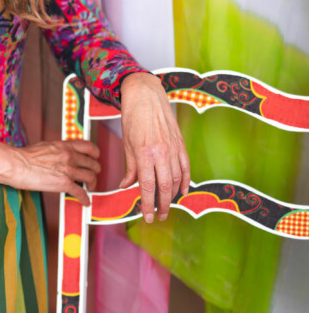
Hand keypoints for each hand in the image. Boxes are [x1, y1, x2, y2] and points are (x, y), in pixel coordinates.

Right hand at [0, 138, 100, 204]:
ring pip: (90, 177)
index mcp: (64, 146)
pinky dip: (85, 198)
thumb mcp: (45, 146)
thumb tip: (61, 155)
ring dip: (92, 184)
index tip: (95, 158)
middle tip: (92, 175)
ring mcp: (68, 170)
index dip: (95, 154)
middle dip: (95, 171)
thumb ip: (57, 150)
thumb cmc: (25, 156)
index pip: (89, 146)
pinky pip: (81, 192)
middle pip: (93, 163)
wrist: (16, 164)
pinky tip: (85, 201)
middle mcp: (69, 156)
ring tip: (90, 187)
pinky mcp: (64, 183)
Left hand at [119, 72, 189, 222]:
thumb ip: (130, 168)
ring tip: (167, 206)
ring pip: (176, 179)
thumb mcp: (127, 144)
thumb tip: (126, 186)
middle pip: (164, 187)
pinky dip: (185, 181)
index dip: (148, 204)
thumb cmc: (132, 118)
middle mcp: (161, 153)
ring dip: (172, 195)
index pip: (147, 187)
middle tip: (159, 217)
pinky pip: (186, 167)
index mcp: (144, 153)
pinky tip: (182, 191)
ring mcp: (173, 148)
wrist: (146, 95)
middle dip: (162, 205)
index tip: (147, 217)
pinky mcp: (181, 143)